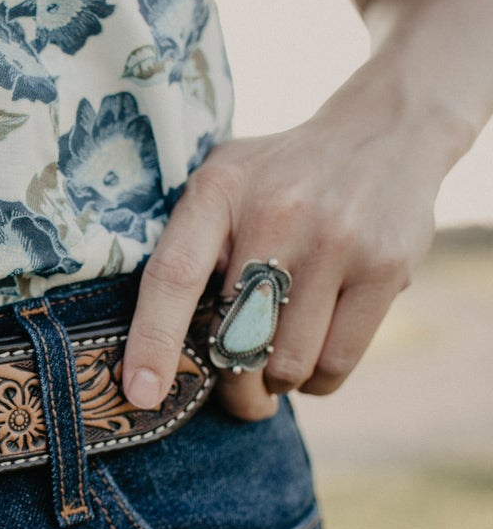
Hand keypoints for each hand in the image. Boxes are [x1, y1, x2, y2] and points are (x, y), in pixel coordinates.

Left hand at [121, 59, 443, 420]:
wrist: (386, 130)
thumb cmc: (281, 177)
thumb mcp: (224, 181)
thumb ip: (188, 245)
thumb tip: (154, 346)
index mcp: (217, 191)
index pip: (173, 276)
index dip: (152, 342)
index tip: (142, 394)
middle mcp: (275, 214)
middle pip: (234, 341)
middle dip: (233, 390)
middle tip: (240, 397)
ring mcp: (334, 240)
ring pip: (288, 364)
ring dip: (279, 384)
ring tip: (280, 364)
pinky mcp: (384, 267)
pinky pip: (337, 362)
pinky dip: (319, 380)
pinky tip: (315, 359)